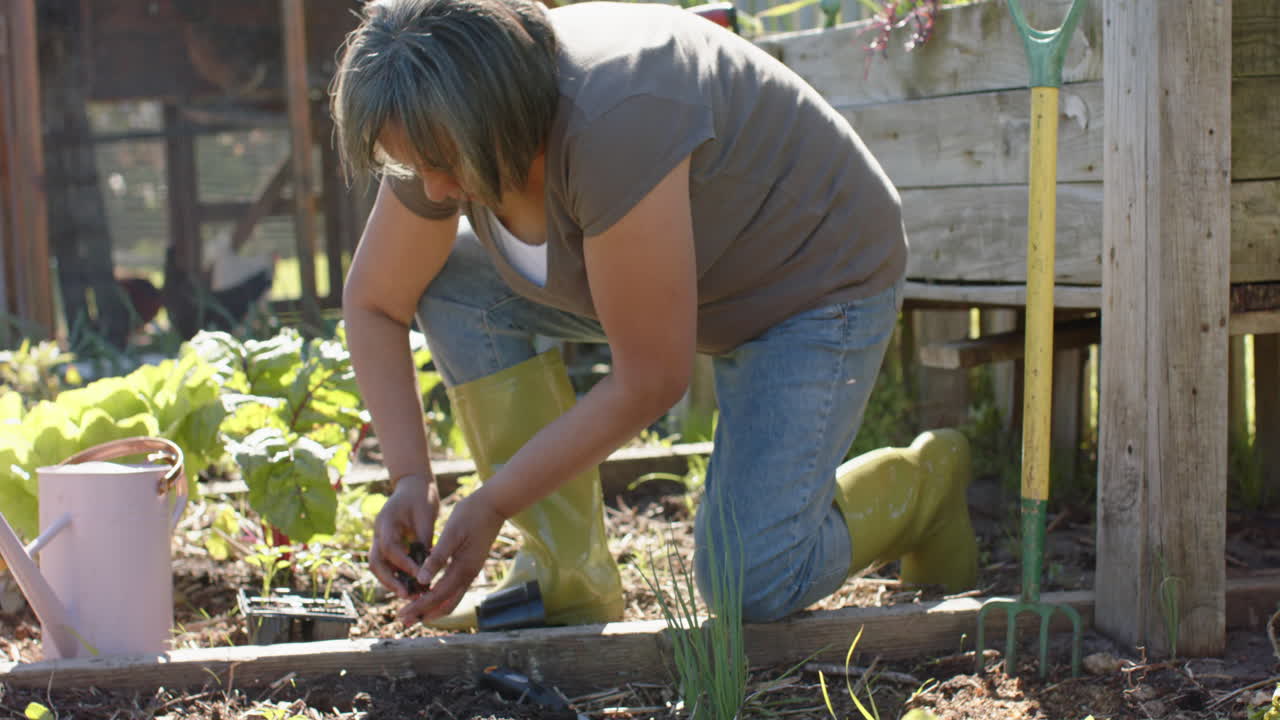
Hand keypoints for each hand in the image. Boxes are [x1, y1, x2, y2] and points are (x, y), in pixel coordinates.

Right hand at [369, 474, 438, 598]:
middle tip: (408, 595)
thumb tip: (427, 566)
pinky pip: (387, 563)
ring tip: (412, 595)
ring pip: (379, 566)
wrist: (413, 483)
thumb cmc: (421, 496)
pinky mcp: (387, 543)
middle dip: (390, 581)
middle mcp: (378, 532)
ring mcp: (379, 538)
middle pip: (375, 562)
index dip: (404, 564)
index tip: (420, 576)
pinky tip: (412, 584)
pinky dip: (397, 574)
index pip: (390, 548)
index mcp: (386, 522)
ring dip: (392, 581)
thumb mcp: (426, 515)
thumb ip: (424, 539)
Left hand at [397, 486, 507, 623]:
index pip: (437, 595)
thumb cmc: (471, 515)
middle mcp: (468, 575)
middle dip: (424, 613)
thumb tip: (421, 580)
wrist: (494, 505)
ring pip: (451, 599)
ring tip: (413, 611)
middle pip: (445, 605)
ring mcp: (471, 572)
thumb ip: (437, 557)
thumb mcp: (451, 534)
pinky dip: (439, 596)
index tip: (402, 614)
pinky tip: (427, 592)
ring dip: (432, 607)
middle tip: (404, 619)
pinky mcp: (470, 566)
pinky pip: (454, 589)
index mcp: (463, 568)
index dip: (419, 606)